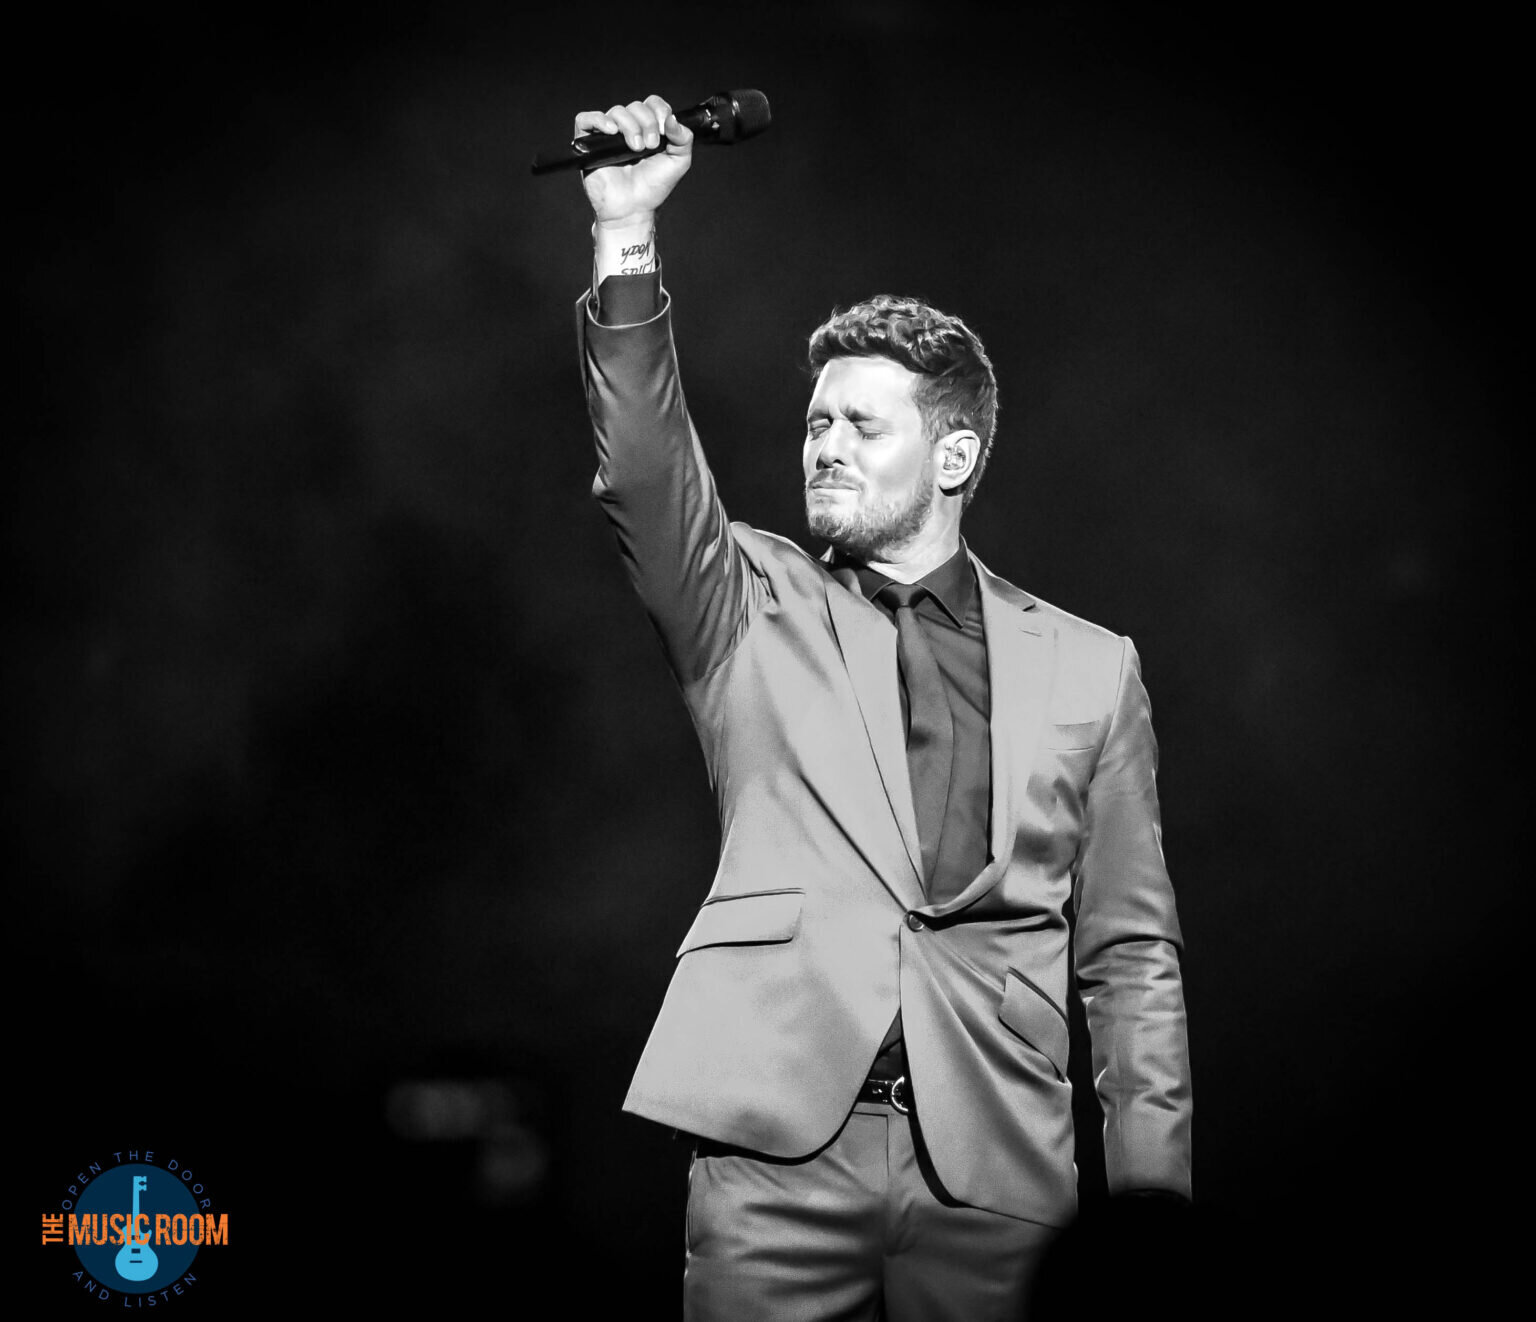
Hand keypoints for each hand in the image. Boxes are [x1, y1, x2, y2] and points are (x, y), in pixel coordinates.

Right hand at [576, 95, 692, 229]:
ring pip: (616, 111)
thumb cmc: (652, 188)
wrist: (633, 209)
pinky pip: (585, 119)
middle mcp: (628, 128)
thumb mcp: (678, 163)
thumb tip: (672, 118)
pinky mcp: (589, 144)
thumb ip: (683, 139)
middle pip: (635, 106)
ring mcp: (608, 135)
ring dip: (630, 126)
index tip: (664, 129)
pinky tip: (612, 131)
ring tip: (636, 149)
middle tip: (650, 146)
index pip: (652, 103)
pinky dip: (598, 120)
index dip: (659, 109)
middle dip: (647, 123)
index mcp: (648, 129)